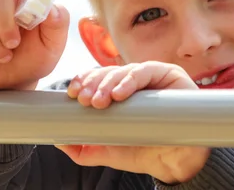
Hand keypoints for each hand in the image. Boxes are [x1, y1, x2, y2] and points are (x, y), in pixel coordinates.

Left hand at [57, 61, 209, 183]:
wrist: (175, 162)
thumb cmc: (144, 150)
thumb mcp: (107, 150)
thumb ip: (83, 147)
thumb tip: (57, 138)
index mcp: (120, 93)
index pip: (98, 80)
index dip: (84, 82)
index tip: (72, 95)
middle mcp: (135, 81)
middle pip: (109, 73)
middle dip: (94, 84)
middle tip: (85, 101)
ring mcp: (153, 76)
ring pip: (125, 70)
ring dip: (109, 83)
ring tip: (100, 101)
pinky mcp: (170, 74)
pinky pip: (147, 70)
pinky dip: (131, 79)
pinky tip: (119, 93)